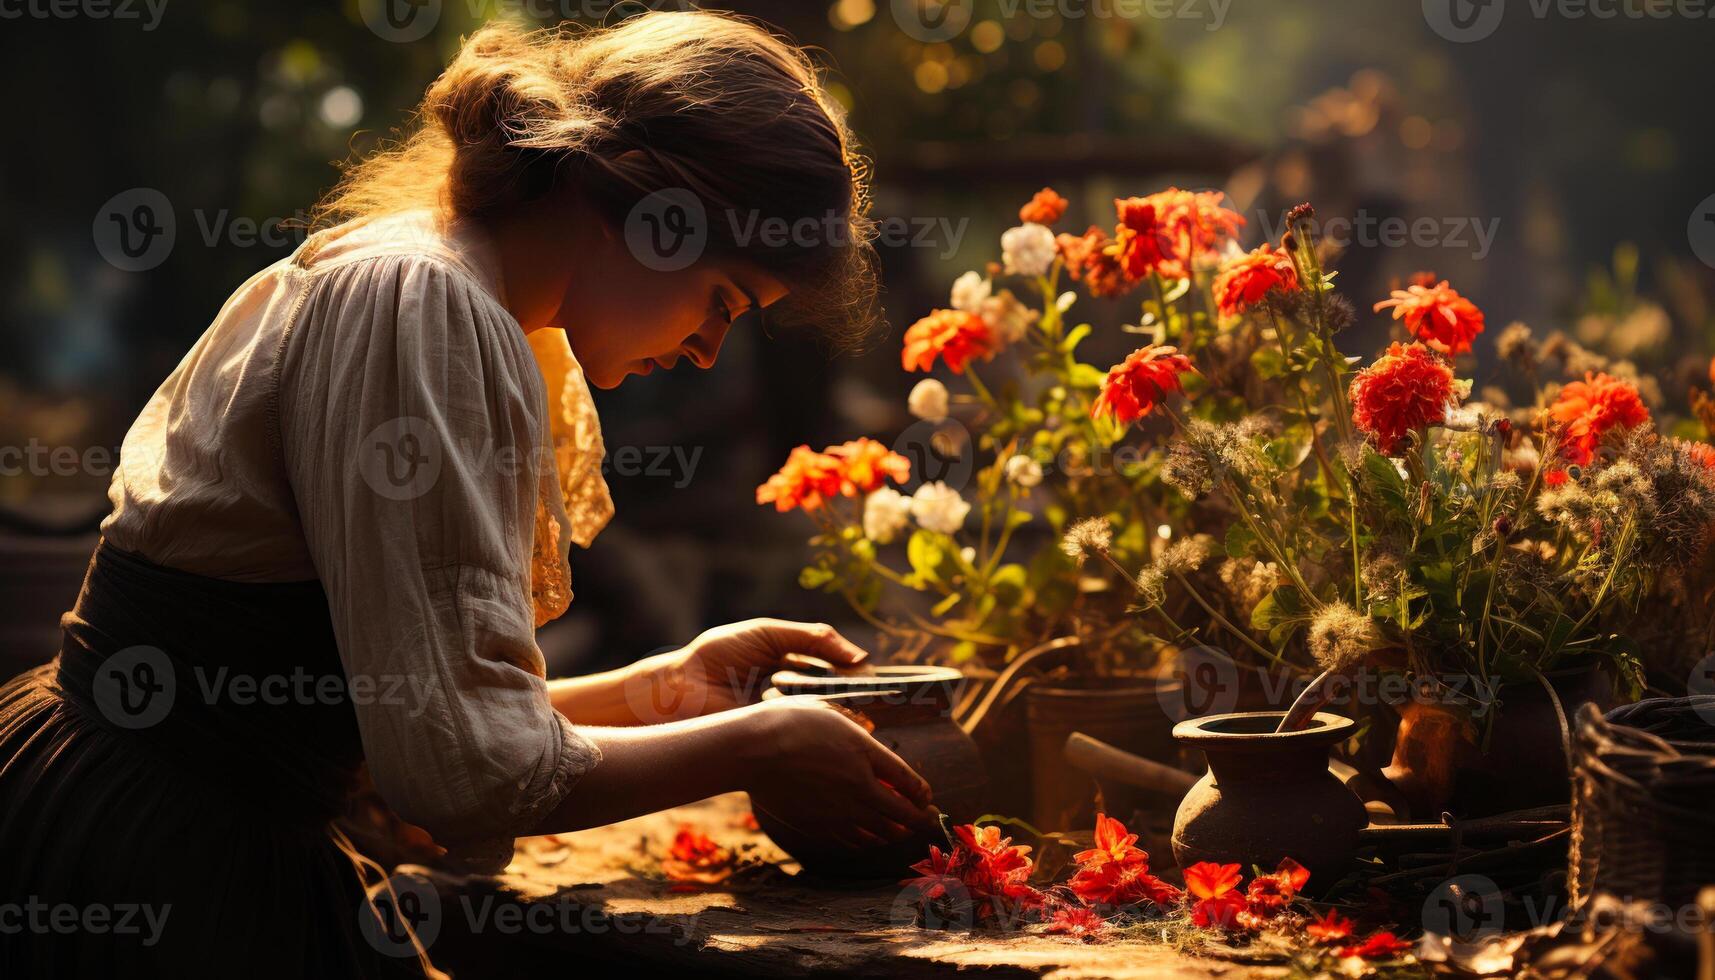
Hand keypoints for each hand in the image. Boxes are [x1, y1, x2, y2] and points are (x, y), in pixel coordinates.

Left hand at [626, 619, 868, 721]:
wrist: (683, 686)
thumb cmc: (720, 655)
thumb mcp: (768, 634)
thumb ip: (813, 637)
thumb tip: (861, 656)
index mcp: (799, 663)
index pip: (843, 668)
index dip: (858, 671)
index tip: (865, 672)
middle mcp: (799, 692)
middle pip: (843, 694)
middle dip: (852, 693)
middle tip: (859, 693)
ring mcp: (790, 715)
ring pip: (831, 715)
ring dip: (834, 708)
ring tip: (824, 700)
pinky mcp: (779, 736)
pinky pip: (808, 731)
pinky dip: (813, 723)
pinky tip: (809, 715)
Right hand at [732, 695, 936, 849]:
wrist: (750, 750)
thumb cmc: (788, 722)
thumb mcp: (831, 714)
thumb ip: (857, 734)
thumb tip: (873, 744)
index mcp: (865, 754)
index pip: (909, 781)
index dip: (922, 792)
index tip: (927, 796)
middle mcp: (859, 787)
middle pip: (902, 813)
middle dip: (920, 819)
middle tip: (930, 821)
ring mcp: (838, 811)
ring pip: (880, 832)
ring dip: (896, 833)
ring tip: (902, 831)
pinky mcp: (818, 826)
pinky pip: (852, 841)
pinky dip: (866, 842)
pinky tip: (869, 839)